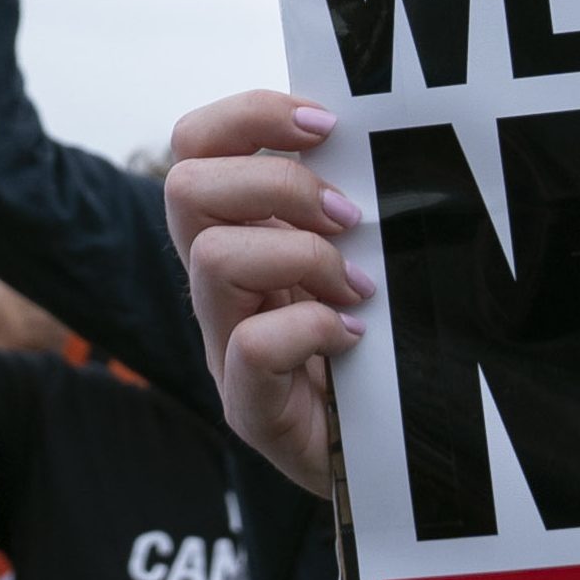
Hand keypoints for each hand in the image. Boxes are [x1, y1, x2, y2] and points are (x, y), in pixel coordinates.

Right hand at [164, 87, 363, 498]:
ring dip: (300, 256)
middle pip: (184, 186)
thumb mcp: (364, 258)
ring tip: (357, 285)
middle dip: (276, 183)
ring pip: (211, 258)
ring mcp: (224, 346)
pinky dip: (311, 330)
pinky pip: (250, 347)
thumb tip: (381, 131)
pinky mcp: (251, 408)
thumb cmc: (380, 353)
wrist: (394, 465)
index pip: (197, 142)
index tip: (327, 123)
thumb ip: (350, 203)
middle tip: (347, 216)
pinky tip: (354, 339)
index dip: (251, 114)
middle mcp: (218, 285)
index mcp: (242, 232)